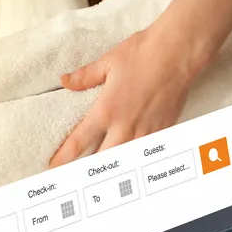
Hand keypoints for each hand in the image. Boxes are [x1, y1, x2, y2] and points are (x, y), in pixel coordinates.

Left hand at [49, 24, 201, 167]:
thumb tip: (65, 81)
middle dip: (88, 171)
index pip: (79, 141)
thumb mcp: (108, 62)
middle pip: (102, 160)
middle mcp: (125, 125)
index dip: (63, 158)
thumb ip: (85, 77)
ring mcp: (146, 130)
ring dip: (113, 167)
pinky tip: (133, 163)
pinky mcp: (163, 129)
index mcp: (106, 110)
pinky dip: (137, 158)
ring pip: (126, 160)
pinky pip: (147, 151)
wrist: (178, 53)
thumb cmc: (144, 53)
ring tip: (103, 177)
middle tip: (75, 178)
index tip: (53, 168)